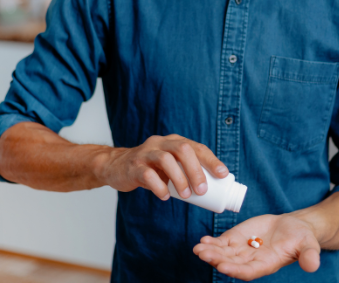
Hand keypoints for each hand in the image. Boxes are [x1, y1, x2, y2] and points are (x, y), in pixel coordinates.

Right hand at [99, 134, 227, 200]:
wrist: (115, 167)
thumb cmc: (150, 168)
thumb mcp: (169, 166)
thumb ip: (185, 172)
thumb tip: (212, 191)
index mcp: (173, 142)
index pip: (196, 147)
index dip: (211, 160)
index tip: (223, 174)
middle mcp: (160, 143)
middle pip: (182, 149)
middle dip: (196, 170)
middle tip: (202, 190)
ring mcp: (145, 153)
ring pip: (165, 159)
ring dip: (179, 179)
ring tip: (187, 196)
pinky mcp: (133, 166)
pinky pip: (147, 175)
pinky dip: (159, 187)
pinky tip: (165, 196)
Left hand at [193, 213, 320, 280]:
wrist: (293, 228)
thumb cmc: (302, 238)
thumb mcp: (309, 245)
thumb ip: (309, 256)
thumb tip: (312, 266)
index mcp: (267, 264)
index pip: (249, 271)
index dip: (236, 270)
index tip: (223, 267)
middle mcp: (251, 260)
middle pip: (232, 263)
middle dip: (218, 260)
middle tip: (204, 254)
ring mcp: (242, 250)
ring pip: (223, 254)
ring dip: (211, 252)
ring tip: (199, 248)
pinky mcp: (237, 238)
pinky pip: (222, 243)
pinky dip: (212, 242)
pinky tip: (203, 240)